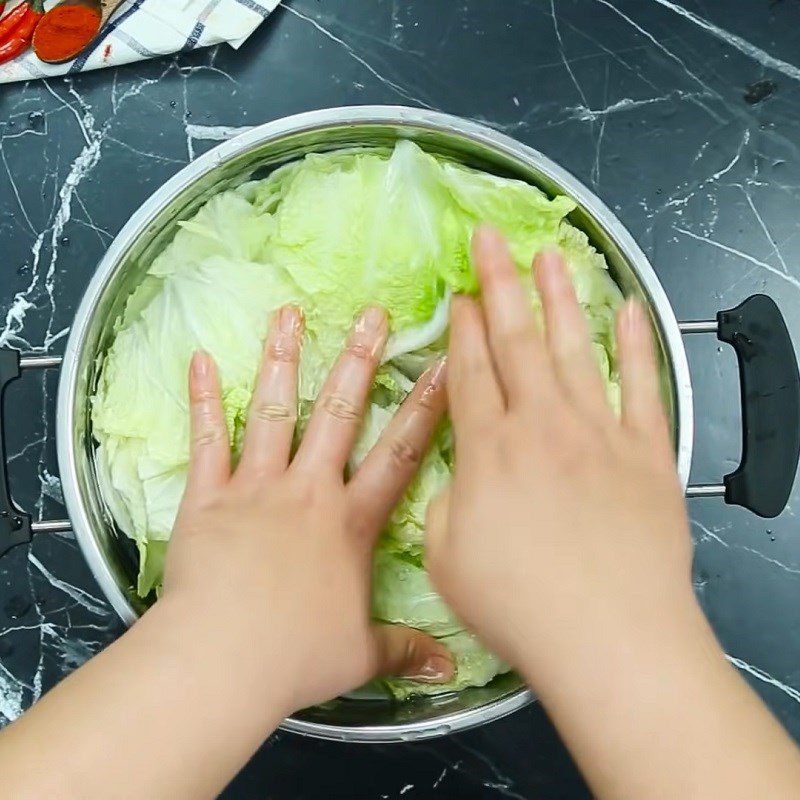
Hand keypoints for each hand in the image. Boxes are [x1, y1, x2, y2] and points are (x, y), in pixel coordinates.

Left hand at [163, 304, 452, 712]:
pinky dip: (203, 399)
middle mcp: (308, 492)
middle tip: (371, 314)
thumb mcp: (361, 655)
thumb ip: (405, 651)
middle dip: (358, 361)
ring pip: (274, 411)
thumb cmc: (295, 656)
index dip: (424, 410)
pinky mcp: (208, 497)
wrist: (221, 660)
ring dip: (282, 359)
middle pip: (338, 414)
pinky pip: (207, 440)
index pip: (399, 456)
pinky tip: (200, 358)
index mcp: (350, 523)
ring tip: (288, 313)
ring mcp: (256, 488)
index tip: (441, 367)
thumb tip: (452, 670)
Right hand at [427, 227, 697, 687]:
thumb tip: (460, 474)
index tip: (458, 294)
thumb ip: (446, 502)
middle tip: (490, 238)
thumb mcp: (446, 558)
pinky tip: (630, 309)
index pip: (470, 371)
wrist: (610, 636)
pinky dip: (637, 345)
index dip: (461, 328)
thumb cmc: (519, 605)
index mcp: (489, 450)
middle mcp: (542, 426)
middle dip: (500, 284)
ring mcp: (599, 433)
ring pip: (575, 349)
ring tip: (551, 253)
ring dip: (561, 298)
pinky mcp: (647, 452)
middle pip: (517, 341)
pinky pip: (642, 386)